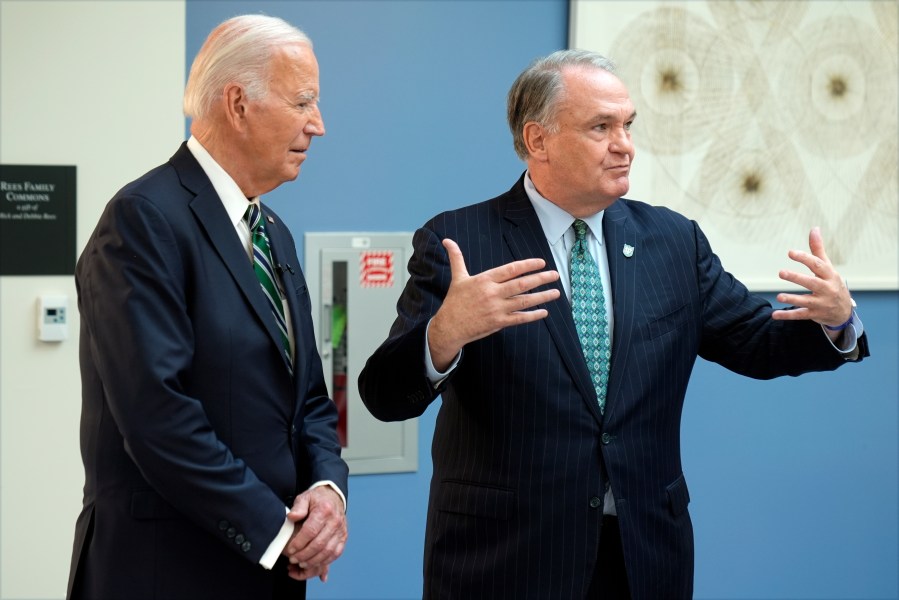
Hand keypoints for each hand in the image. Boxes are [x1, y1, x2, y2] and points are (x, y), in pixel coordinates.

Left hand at [282, 486, 346, 581]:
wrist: (333, 497)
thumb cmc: (316, 500)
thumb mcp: (305, 498)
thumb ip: (298, 507)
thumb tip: (292, 517)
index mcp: (324, 510)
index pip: (311, 531)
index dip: (299, 542)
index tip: (290, 549)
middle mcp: (335, 521)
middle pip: (319, 544)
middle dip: (304, 555)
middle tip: (293, 559)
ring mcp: (341, 530)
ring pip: (328, 551)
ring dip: (313, 561)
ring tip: (301, 563)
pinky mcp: (344, 537)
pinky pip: (336, 553)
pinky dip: (325, 561)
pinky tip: (314, 563)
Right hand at [428, 238, 560, 369]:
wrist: (450, 327)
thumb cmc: (454, 301)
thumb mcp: (458, 277)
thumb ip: (456, 258)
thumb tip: (446, 240)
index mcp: (484, 280)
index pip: (511, 269)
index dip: (527, 265)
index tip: (541, 263)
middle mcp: (492, 293)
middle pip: (521, 284)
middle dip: (540, 279)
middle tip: (555, 275)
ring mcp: (497, 309)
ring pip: (524, 301)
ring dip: (542, 297)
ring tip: (556, 292)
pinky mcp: (498, 323)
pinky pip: (519, 318)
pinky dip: (533, 315)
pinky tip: (544, 312)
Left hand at [771, 227, 851, 337]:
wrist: (844, 312)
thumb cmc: (832, 283)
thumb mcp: (827, 267)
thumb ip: (818, 250)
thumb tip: (814, 228)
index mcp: (830, 275)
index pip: (818, 265)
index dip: (805, 258)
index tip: (790, 252)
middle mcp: (827, 289)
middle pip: (812, 283)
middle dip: (797, 278)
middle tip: (781, 272)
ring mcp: (821, 303)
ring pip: (806, 301)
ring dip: (792, 299)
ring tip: (779, 296)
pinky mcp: (814, 314)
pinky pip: (800, 315)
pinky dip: (787, 315)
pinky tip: (774, 315)